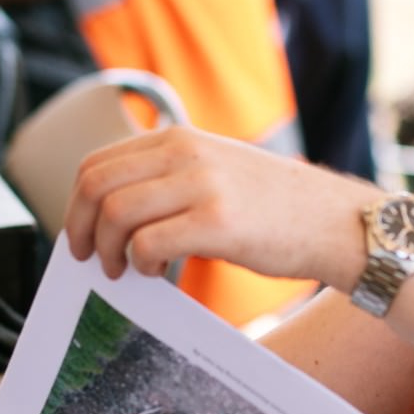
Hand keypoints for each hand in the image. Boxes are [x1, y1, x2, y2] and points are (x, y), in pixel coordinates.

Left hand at [63, 127, 378, 291]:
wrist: (337, 222)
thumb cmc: (278, 207)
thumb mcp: (218, 168)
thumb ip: (170, 176)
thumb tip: (114, 212)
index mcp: (179, 138)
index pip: (98, 162)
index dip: (76, 204)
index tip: (80, 234)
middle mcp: (186, 152)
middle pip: (97, 186)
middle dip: (80, 228)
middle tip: (89, 258)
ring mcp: (202, 185)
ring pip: (117, 214)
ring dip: (108, 251)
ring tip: (122, 271)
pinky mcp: (218, 222)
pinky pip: (150, 244)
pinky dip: (140, 265)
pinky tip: (155, 275)